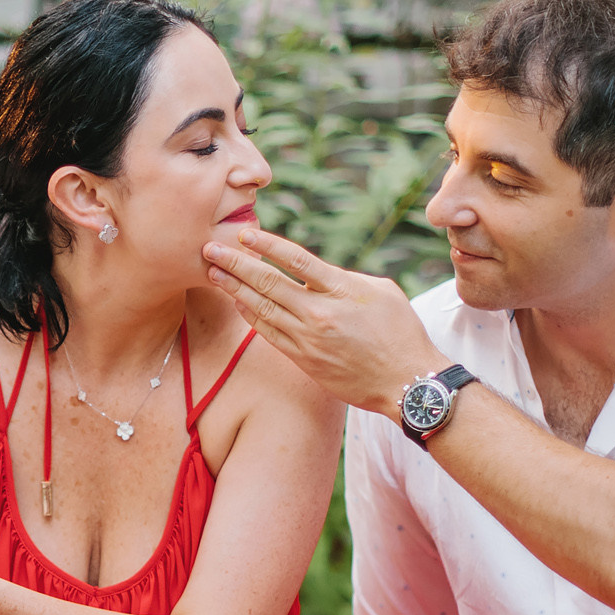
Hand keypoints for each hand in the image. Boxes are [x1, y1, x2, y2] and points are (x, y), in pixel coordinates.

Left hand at [201, 226, 443, 417]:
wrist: (405, 381)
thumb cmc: (400, 331)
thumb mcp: (381, 291)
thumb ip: (343, 278)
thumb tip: (315, 273)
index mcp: (341, 290)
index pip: (295, 260)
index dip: (266, 245)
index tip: (244, 234)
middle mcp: (319, 313)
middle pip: (268, 282)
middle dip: (235, 263)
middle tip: (210, 249)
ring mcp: (307, 338)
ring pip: (262, 307)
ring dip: (234, 288)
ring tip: (213, 272)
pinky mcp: (302, 359)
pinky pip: (268, 333)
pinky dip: (251, 314)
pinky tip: (237, 301)